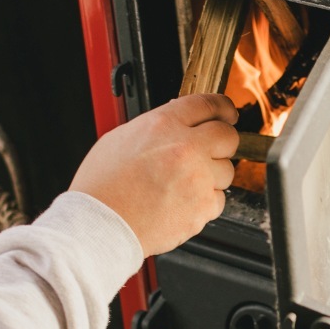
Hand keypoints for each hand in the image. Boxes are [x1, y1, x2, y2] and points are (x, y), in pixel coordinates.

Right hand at [70, 93, 238, 255]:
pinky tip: (180, 202)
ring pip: (226, 171)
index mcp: (164, 125)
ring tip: (182, 184)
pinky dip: (204, 202)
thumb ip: (157, 127)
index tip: (227, 113)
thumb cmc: (103, 185)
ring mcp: (198, 179)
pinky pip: (218, 200)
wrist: (101, 224)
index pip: (208, 104)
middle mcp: (186, 148)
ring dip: (211, 176)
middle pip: (228, 136)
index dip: (223, 108)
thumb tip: (178, 124)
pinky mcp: (202, 207)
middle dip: (223, 143)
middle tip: (211, 150)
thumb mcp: (121, 138)